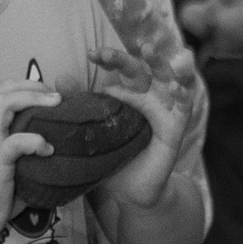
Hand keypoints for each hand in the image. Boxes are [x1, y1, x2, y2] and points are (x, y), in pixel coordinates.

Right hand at [0, 81, 59, 243]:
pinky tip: (48, 150)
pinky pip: (16, 141)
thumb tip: (60, 146)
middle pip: (5, 90)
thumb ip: (26, 151)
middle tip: (58, 97)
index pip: (4, 92)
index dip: (29, 86)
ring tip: (56, 106)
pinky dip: (35, 140)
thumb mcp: (11, 165)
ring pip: (6, 103)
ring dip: (34, 99)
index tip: (51, 96)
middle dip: (34, 86)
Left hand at [95, 48, 202, 210]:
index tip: (92, 54)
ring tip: (151, 50)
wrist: (127, 193)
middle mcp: (149, 97)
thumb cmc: (111, 158)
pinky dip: (182, 96)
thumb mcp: (92, 130)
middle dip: (128, 58)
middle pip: (143, 70)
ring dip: (162, 63)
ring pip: (170, 79)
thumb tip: (58, 78)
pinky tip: (176, 88)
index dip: (110, 58)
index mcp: (129, 94)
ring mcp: (164, 111)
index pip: (121, 69)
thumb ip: (79, 105)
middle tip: (109, 53)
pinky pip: (183, 109)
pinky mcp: (175, 129)